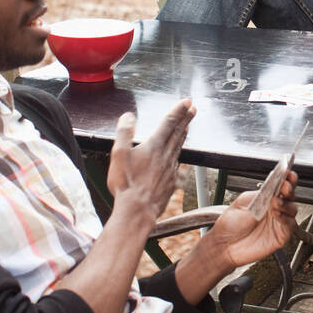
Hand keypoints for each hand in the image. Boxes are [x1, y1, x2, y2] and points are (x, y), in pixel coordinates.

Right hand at [106, 100, 193, 222]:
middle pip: (178, 132)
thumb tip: (129, 116)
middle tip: (193, 108)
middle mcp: (166, 155)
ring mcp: (170, 169)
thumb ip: (124, 133)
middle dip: (186, 118)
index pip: (169, 123)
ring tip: (187, 127)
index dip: (178, 110)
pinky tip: (177, 155)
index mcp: (154, 146)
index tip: (187, 101)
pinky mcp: (170, 181)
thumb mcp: (119, 154)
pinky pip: (177, 163)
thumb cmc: (127, 184)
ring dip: (183, 134)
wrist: (137, 210)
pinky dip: (178, 154)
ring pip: (179, 147)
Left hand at [207, 171, 299, 270]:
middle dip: (290, 188)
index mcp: (266, 198)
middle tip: (285, 186)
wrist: (224, 244)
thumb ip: (261, 194)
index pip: (281, 185)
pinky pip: (290, 225)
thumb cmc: (231, 224)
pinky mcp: (280, 236)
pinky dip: (285, 218)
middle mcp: (275, 209)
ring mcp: (278, 222)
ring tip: (276, 202)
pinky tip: (276, 214)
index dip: (287, 178)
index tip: (288, 172)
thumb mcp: (243, 202)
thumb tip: (274, 186)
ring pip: (293, 209)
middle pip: (291, 196)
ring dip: (286, 204)